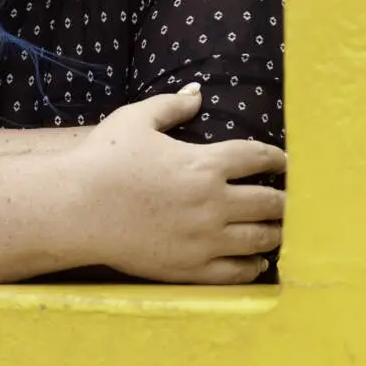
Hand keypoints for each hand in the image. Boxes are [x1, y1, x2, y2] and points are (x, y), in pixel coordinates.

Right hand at [72, 84, 286, 284]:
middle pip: (270, 202)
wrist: (74, 209)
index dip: (276, 158)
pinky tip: (256, 261)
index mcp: (205, 163)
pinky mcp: (190, 267)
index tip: (284, 162)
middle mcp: (213, 202)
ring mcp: (204, 239)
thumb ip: (171, 106)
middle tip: (290, 199)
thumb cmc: (102, 160)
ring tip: (279, 230)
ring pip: (260, 238)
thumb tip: (197, 95)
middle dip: (285, 199)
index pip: (258, 158)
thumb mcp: (135, 120)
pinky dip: (252, 266)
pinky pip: (236, 271)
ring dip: (276, 232)